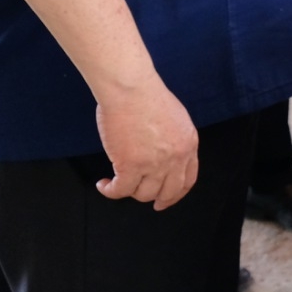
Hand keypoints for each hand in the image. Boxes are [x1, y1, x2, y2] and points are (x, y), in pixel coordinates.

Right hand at [94, 80, 199, 209]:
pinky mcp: (130, 166)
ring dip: (129, 192)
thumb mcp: (176, 120)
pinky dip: (110, 191)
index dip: (176, 193)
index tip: (167, 198)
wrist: (131, 89)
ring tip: (117, 184)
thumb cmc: (147, 96)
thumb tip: (163, 155)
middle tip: (148, 202)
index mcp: (188, 145)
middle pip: (168, 191)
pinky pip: (120, 190)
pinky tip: (103, 184)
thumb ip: (174, 140)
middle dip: (157, 200)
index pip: (187, 179)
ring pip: (143, 193)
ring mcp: (154, 164)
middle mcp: (175, 158)